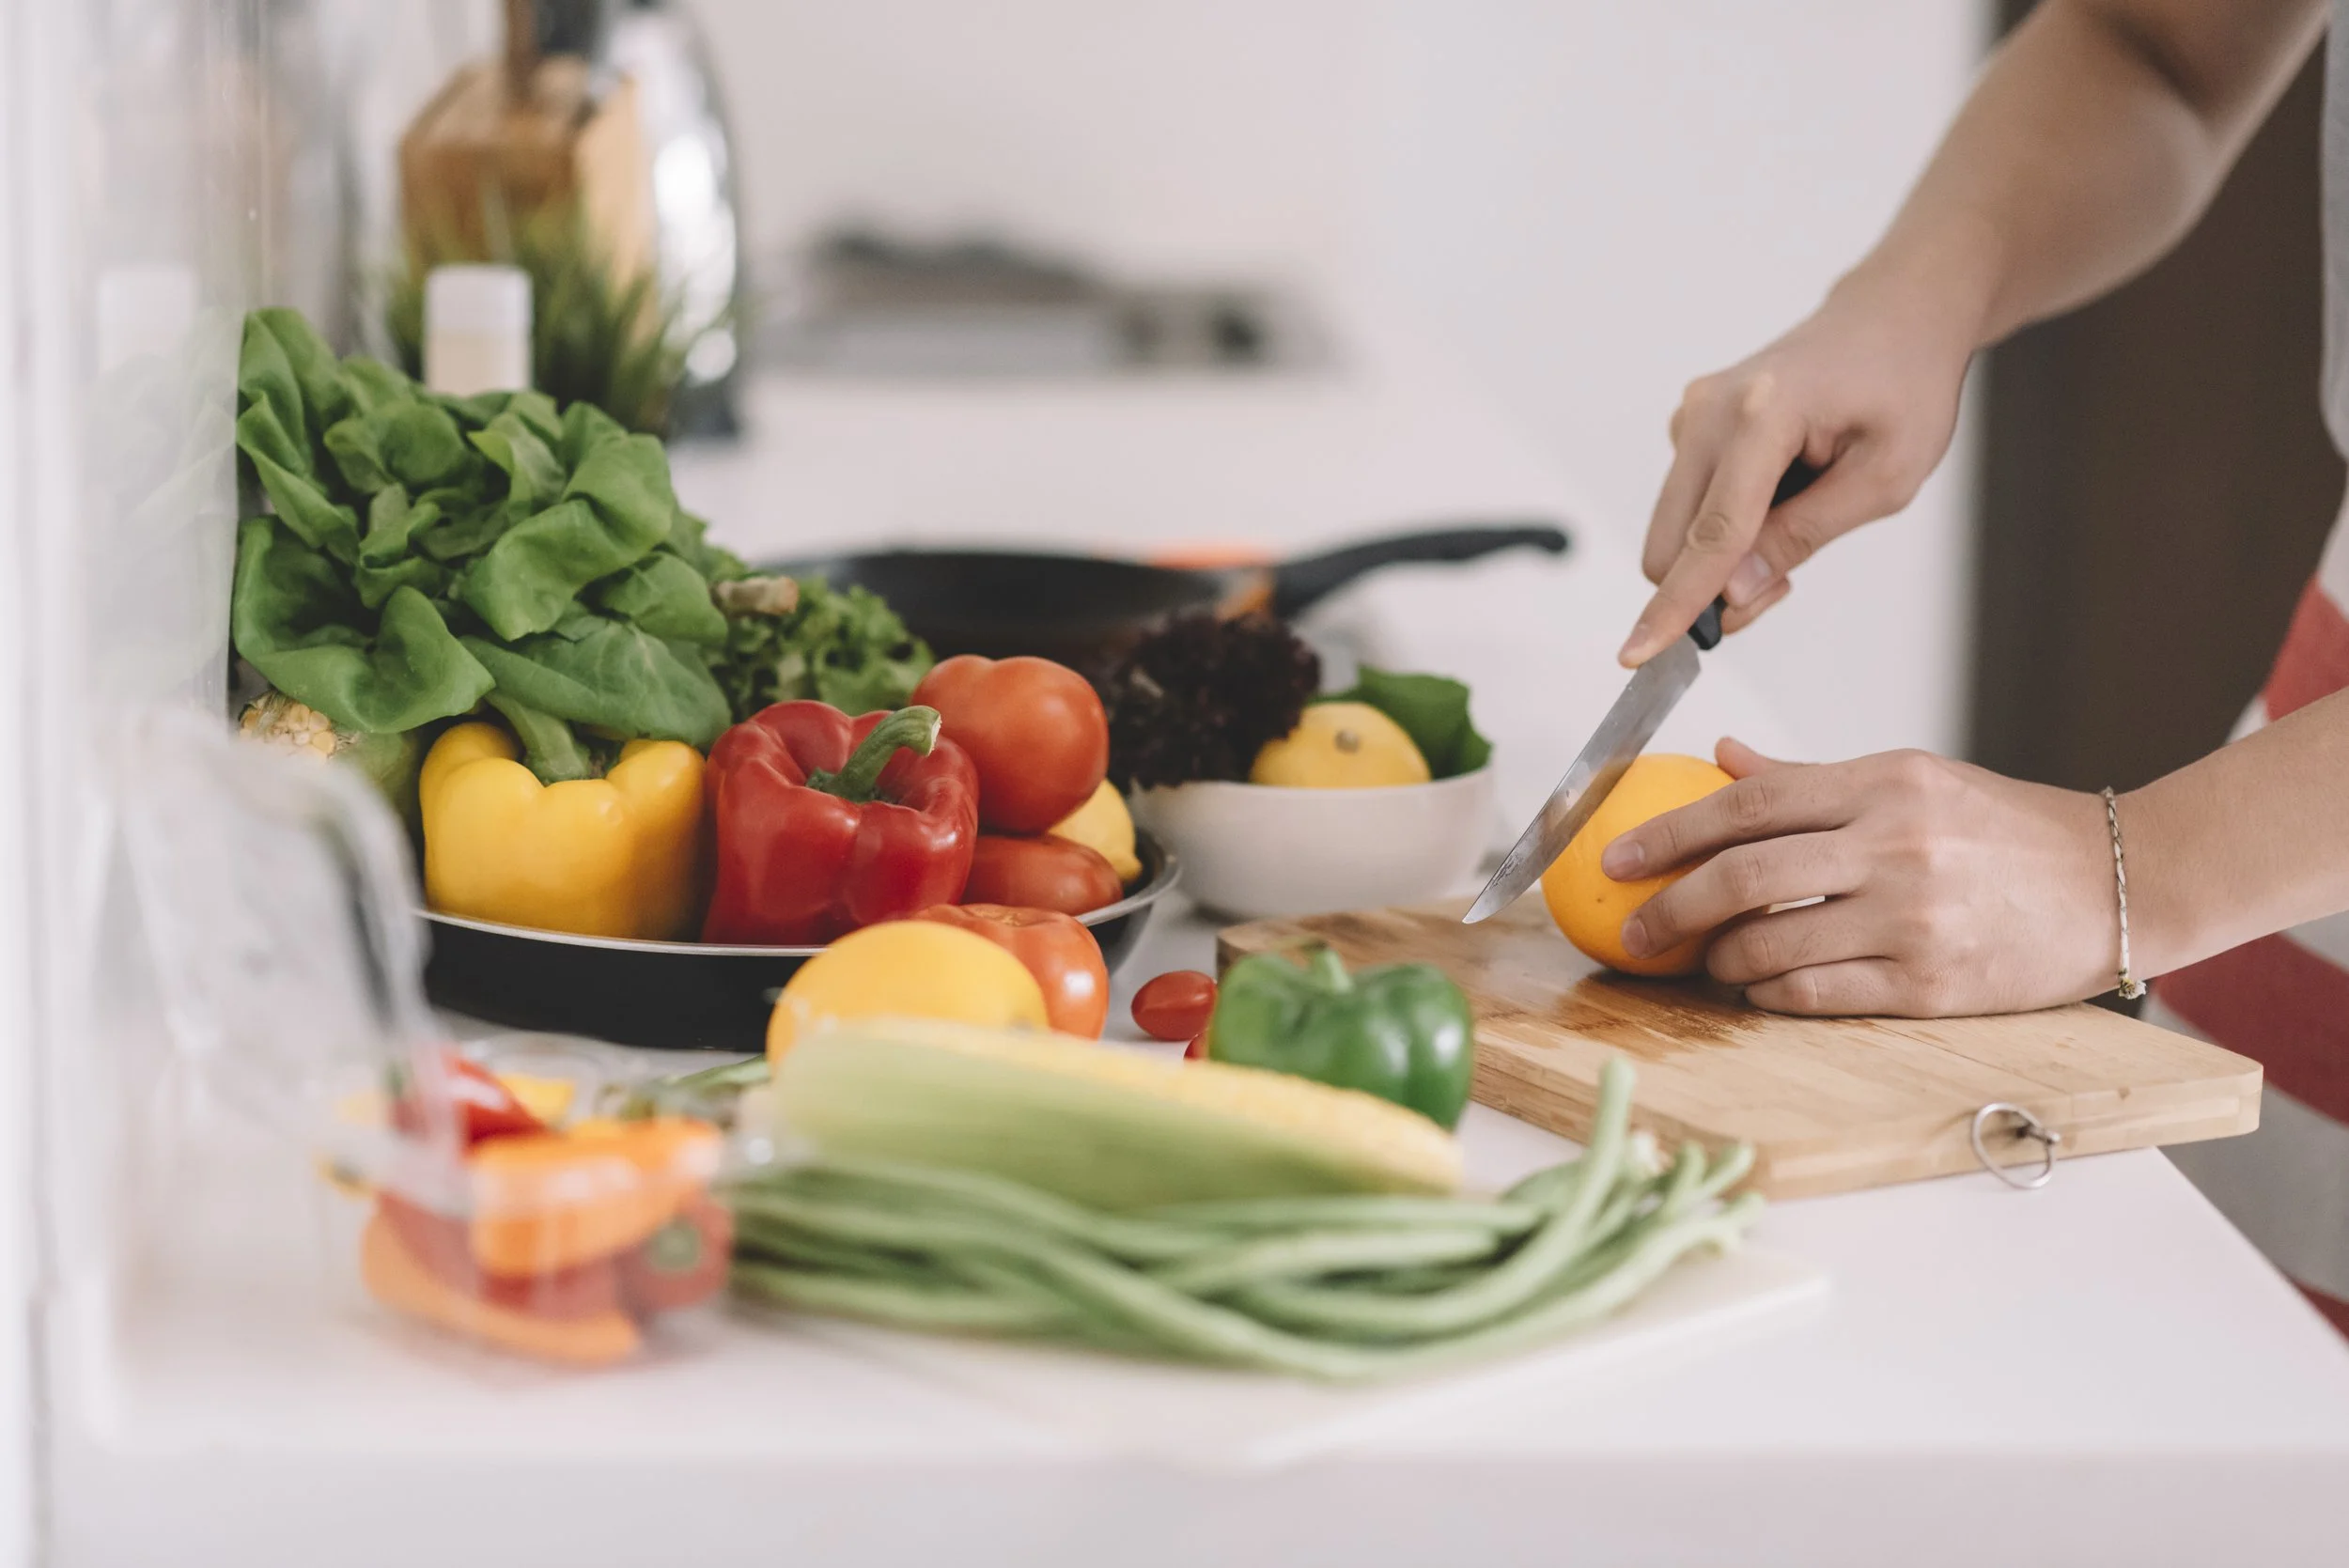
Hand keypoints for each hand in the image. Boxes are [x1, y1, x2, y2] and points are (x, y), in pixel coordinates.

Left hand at [1600, 740, 2115, 1015]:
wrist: (2118, 884)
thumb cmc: (2006, 832)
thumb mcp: (1912, 780)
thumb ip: (1811, 781)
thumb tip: (1723, 758)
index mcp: (1883, 784)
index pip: (1748, 804)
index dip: (1669, 831)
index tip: (1615, 854)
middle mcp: (1895, 846)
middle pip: (1744, 876)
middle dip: (1671, 907)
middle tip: (1633, 929)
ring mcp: (1913, 919)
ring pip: (1771, 945)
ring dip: (1720, 960)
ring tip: (1705, 960)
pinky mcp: (1930, 986)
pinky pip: (1816, 995)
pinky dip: (1770, 994)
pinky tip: (1756, 987)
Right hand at [1619, 270, 1975, 664]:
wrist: (1893, 317)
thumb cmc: (1903, 388)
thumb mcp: (1884, 478)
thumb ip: (1803, 537)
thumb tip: (1732, 595)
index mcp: (1763, 414)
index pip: (1711, 533)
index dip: (1678, 605)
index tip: (1637, 655)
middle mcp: (1708, 410)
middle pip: (1671, 542)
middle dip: (1713, 587)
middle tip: (1783, 584)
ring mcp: (1692, 415)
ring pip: (1676, 529)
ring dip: (1724, 556)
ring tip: (1798, 519)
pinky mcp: (1689, 425)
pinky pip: (1688, 505)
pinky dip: (1724, 526)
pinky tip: (1780, 494)